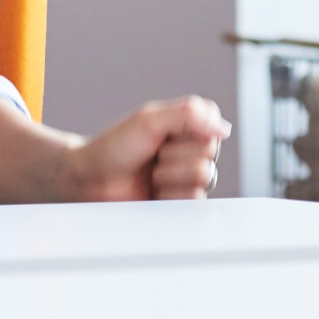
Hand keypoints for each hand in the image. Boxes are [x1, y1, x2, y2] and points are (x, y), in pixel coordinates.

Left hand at [59, 96, 229, 201]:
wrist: (93, 180)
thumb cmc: (116, 147)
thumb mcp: (149, 120)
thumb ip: (188, 114)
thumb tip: (224, 128)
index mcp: (189, 128)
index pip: (213, 127)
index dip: (188, 131)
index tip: (163, 133)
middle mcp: (194, 153)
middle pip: (209, 154)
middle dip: (175, 155)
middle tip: (153, 156)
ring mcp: (189, 179)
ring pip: (204, 176)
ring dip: (170, 175)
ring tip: (152, 175)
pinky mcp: (183, 204)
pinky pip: (194, 200)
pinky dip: (169, 195)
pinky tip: (154, 192)